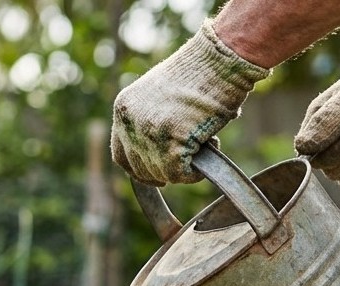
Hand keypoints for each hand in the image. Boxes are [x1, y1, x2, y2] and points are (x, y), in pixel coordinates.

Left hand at [111, 20, 268, 185]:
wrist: (219, 58)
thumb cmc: (200, 72)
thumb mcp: (160, 93)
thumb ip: (150, 120)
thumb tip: (156, 152)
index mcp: (124, 109)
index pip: (121, 155)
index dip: (140, 168)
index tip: (157, 173)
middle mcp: (130, 123)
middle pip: (139, 169)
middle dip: (164, 170)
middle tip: (187, 160)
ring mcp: (149, 134)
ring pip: (161, 173)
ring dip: (183, 168)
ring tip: (203, 144)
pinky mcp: (172, 143)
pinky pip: (180, 174)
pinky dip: (194, 173)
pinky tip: (210, 150)